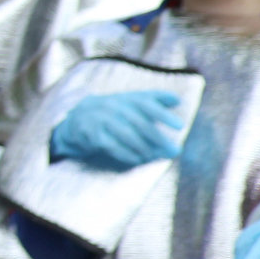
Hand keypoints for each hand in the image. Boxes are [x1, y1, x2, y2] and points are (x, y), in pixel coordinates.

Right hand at [49, 91, 183, 171]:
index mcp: (126, 98)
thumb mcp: (132, 102)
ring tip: (155, 157)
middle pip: (139, 122)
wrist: (78, 117)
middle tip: (174, 150)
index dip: (163, 115)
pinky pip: (112, 146)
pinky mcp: (92, 134)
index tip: (180, 126)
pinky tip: (137, 160)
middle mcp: (113, 105)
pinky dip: (126, 154)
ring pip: (126, 135)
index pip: (147, 104)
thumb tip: (177, 100)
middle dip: (158, 138)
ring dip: (144, 148)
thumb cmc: (115, 111)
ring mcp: (101, 119)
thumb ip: (155, 100)